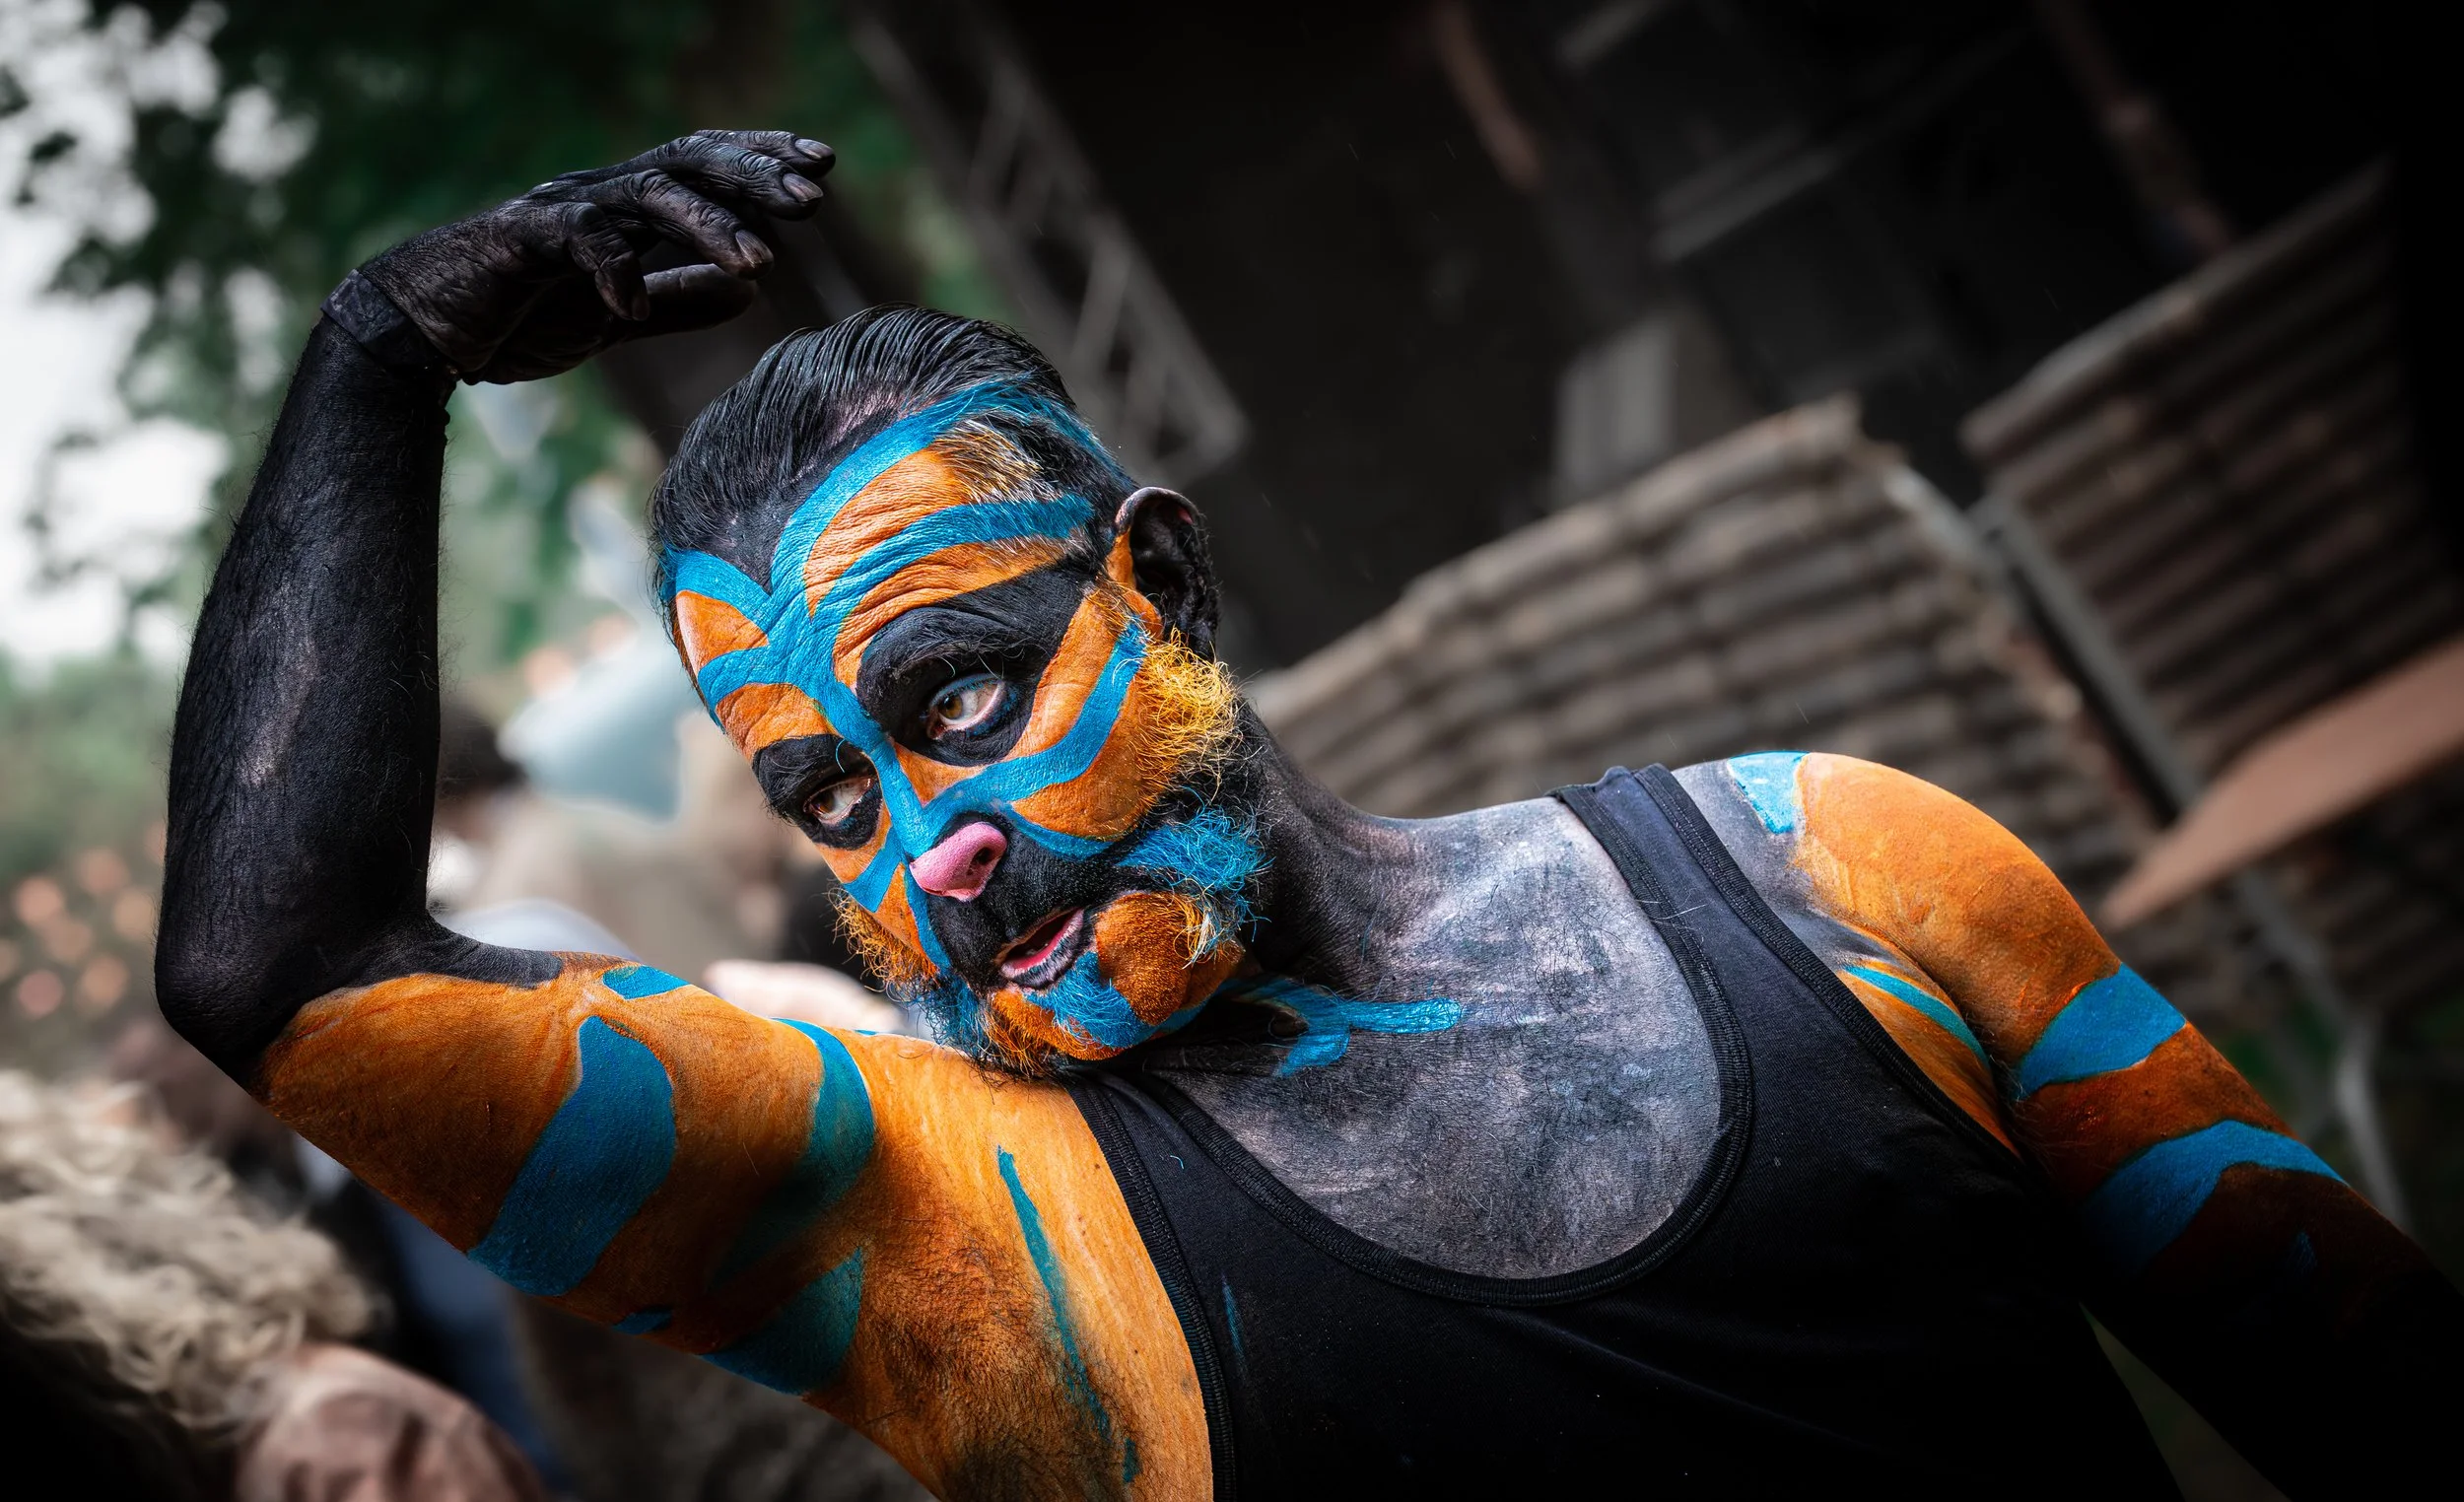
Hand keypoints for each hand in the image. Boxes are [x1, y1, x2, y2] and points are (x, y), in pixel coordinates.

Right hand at [358, 129, 833, 382]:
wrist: (425, 334)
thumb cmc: (515, 317)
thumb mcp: (615, 317)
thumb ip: (678, 301)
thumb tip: (749, 294)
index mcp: (624, 210)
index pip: (703, 166)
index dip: (760, 160)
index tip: (822, 170)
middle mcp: (597, 195)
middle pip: (688, 163)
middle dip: (753, 177)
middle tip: (813, 202)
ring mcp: (559, 211)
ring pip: (646, 193)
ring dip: (709, 225)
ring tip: (760, 263)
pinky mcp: (520, 239)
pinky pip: (578, 241)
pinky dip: (613, 270)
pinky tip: (633, 304)